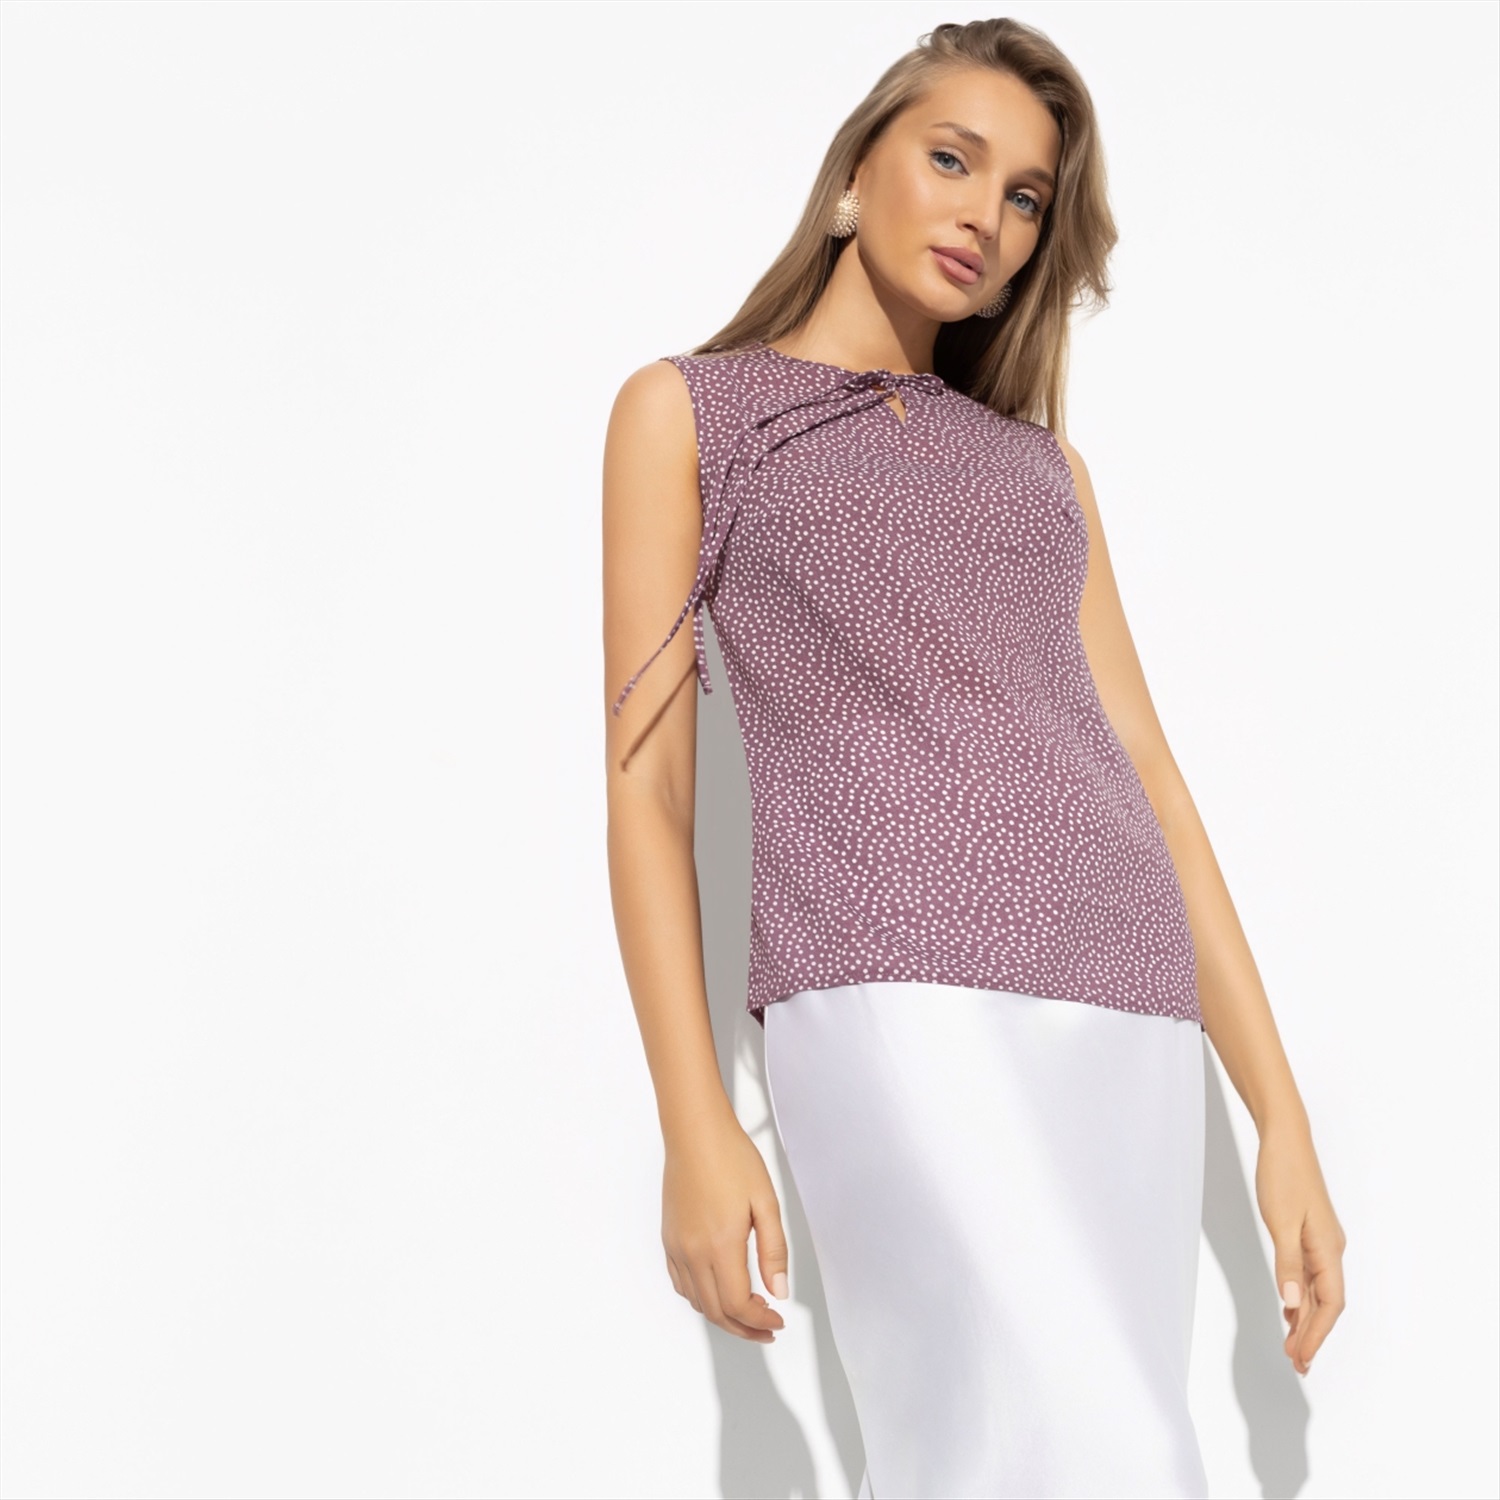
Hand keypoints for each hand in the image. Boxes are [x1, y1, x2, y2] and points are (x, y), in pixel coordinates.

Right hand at [662, 1110, 788, 1342]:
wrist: (695, 1133)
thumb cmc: (731, 1158)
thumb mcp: (766, 1202)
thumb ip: (774, 1251)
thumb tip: (779, 1291)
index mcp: (721, 1245)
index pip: (738, 1305)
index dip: (759, 1321)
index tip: (777, 1321)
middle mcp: (693, 1252)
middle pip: (716, 1311)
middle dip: (744, 1327)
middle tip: (767, 1326)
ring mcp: (677, 1247)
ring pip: (697, 1301)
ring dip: (723, 1315)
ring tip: (748, 1309)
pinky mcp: (668, 1238)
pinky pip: (681, 1283)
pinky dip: (700, 1297)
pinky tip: (718, 1289)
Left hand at [1255, 1119, 1346, 1374]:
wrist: (1286, 1139)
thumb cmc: (1283, 1174)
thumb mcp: (1280, 1221)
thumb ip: (1287, 1264)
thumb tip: (1294, 1305)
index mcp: (1328, 1249)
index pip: (1330, 1304)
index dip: (1317, 1334)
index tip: (1303, 1359)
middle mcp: (1330, 1249)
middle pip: (1327, 1303)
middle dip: (1312, 1335)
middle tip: (1297, 1364)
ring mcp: (1321, 1241)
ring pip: (1319, 1291)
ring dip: (1306, 1319)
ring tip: (1292, 1347)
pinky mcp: (1310, 1233)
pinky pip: (1311, 1275)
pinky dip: (1302, 1297)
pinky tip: (1291, 1309)